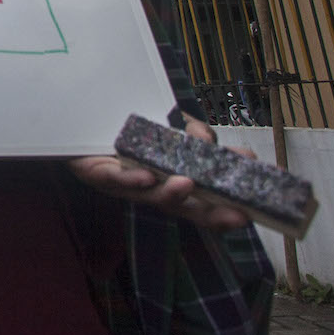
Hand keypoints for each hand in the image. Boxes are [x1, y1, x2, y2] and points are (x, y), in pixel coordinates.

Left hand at [69, 115, 253, 230]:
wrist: (77, 119)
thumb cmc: (129, 127)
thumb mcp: (170, 123)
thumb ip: (191, 132)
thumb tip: (208, 141)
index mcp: (172, 182)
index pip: (205, 202)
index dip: (229, 209)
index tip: (257, 209)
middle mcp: (152, 190)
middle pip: (185, 209)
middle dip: (212, 214)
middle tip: (238, 215)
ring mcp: (125, 185)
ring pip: (151, 196)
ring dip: (172, 193)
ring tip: (189, 185)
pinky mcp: (97, 174)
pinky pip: (115, 179)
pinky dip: (132, 179)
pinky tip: (146, 177)